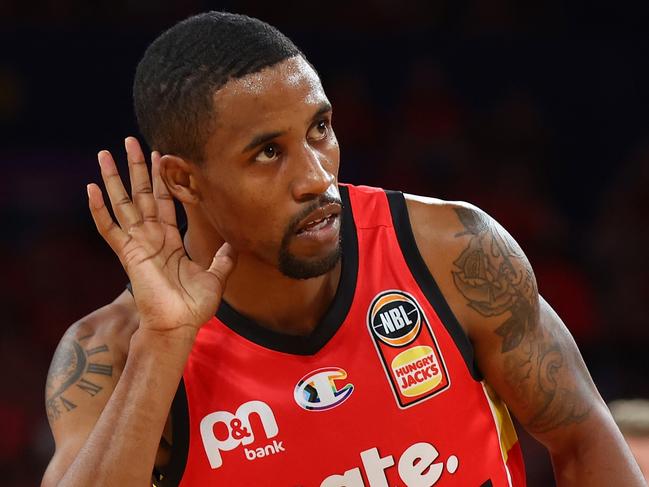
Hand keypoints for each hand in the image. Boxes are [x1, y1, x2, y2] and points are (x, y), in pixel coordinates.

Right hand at [87, 137, 235, 334]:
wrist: (179, 327)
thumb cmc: (194, 307)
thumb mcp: (216, 278)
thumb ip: (224, 259)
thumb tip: (234, 244)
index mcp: (170, 240)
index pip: (164, 201)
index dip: (162, 178)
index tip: (161, 156)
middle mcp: (152, 237)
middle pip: (141, 194)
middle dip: (136, 168)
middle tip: (130, 141)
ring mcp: (137, 244)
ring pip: (122, 204)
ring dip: (114, 179)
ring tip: (105, 154)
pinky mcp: (128, 254)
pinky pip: (109, 229)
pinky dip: (99, 210)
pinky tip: (91, 189)